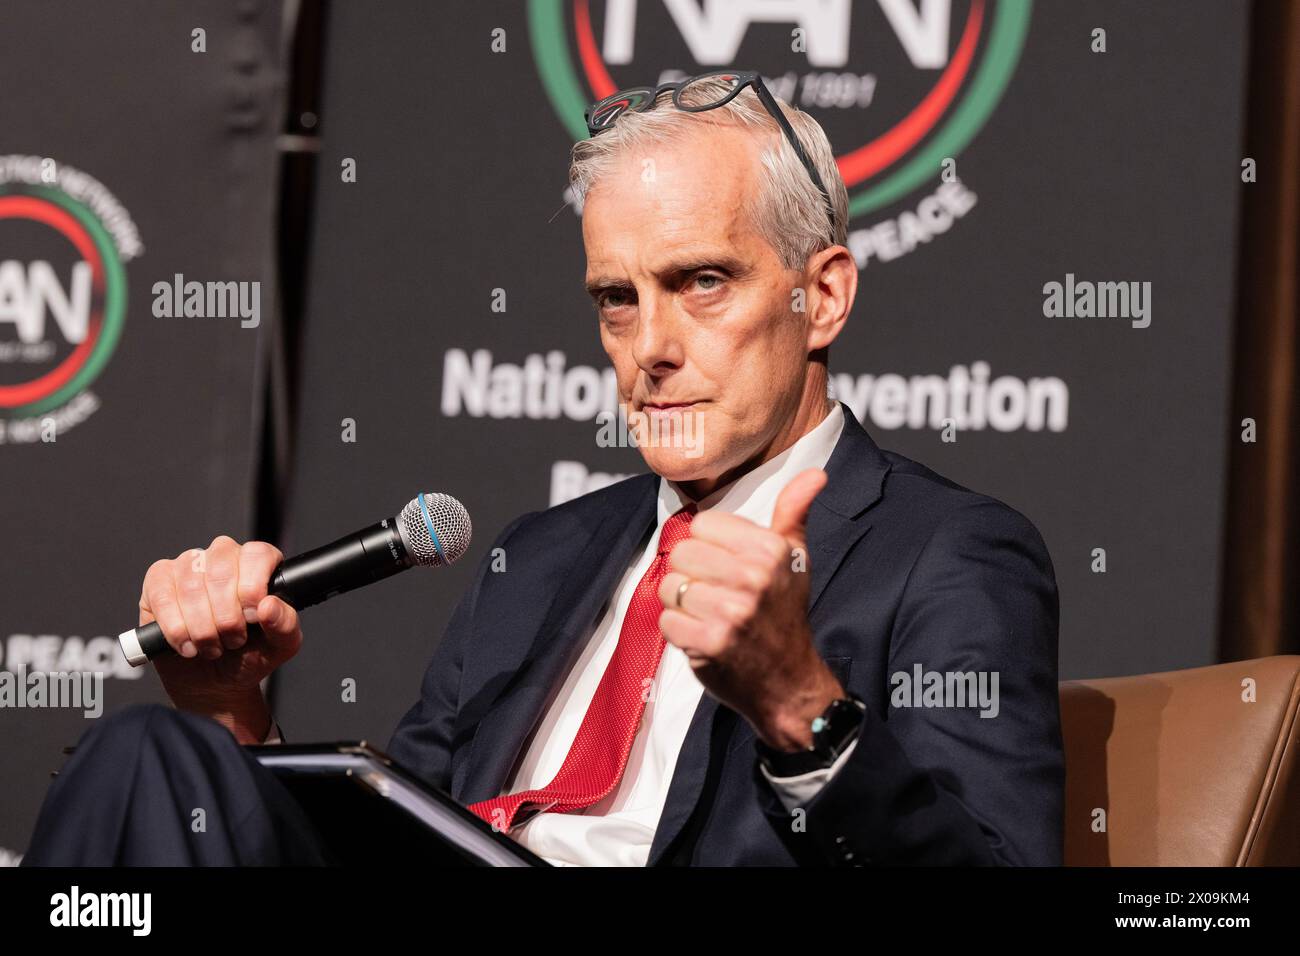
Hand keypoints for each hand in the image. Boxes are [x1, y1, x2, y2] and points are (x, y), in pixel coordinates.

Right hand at [139, 536, 302, 741]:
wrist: (214, 681)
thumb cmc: (250, 655)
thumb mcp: (280, 646)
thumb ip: (284, 624)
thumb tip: (270, 605)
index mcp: (258, 564)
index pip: (257, 554)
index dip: (253, 586)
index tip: (253, 616)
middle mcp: (223, 557)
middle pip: (221, 569)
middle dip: (226, 615)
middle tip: (233, 640)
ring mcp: (188, 566)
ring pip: (190, 583)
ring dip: (202, 626)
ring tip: (212, 646)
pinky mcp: (158, 581)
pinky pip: (161, 593)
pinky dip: (175, 626)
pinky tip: (188, 645)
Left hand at [658, 468, 844, 750]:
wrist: (789, 681)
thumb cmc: (785, 614)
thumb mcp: (795, 558)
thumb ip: (794, 512)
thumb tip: (816, 474)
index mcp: (771, 550)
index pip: (703, 524)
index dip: (709, 546)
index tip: (728, 567)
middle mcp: (753, 578)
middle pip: (682, 553)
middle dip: (693, 575)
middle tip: (718, 595)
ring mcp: (731, 612)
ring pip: (671, 586)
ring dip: (684, 605)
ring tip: (711, 616)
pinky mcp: (709, 643)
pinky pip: (667, 620)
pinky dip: (679, 631)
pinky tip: (703, 636)